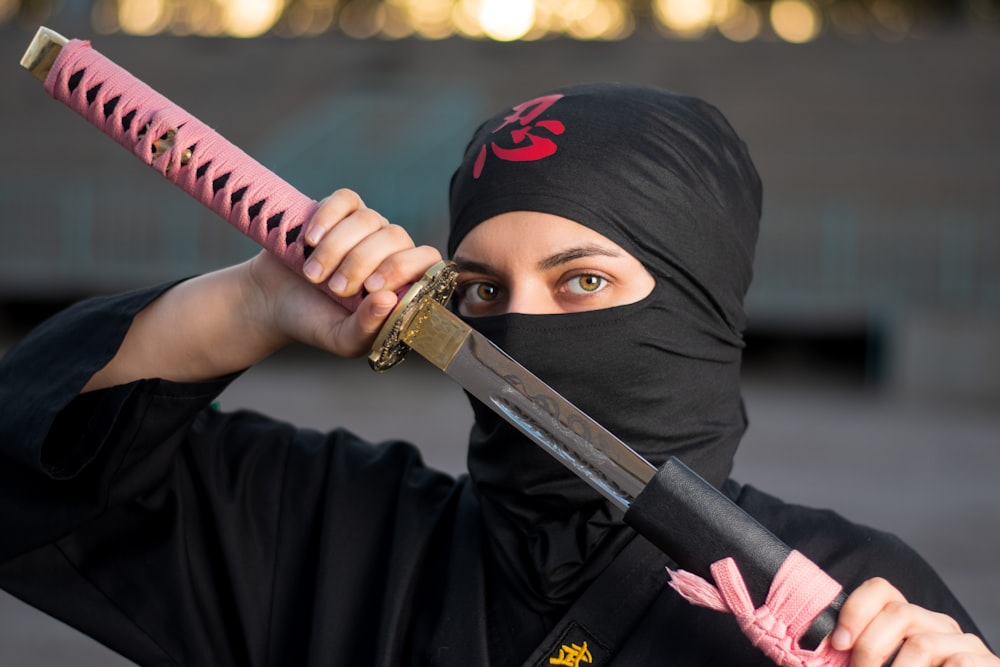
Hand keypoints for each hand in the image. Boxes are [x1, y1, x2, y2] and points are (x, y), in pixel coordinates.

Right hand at [247, 188, 440, 357]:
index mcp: (402, 282)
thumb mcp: (343, 340)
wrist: (272, 302)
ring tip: (313, 275)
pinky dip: (327, 218)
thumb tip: (390, 300)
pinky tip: (310, 241)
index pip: (428, 261)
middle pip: (395, 237)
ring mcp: (367, 228)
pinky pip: (345, 200)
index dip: (405, 269)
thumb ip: (369, 328)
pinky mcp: (339, 211)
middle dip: (361, 263)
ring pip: (368, 220)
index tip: (372, 289)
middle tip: (335, 290)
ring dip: (337, 249)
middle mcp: (391, 251)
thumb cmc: (316, 322)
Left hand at [831, 577, 995, 665]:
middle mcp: (939, 624)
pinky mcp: (986, 663)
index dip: (855, 610)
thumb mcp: (888, 664)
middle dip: (870, 648)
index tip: (839, 643)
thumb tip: (833, 646)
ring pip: (922, 644)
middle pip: (899, 613)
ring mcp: (965, 643)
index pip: (881, 590)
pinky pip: (956, 664)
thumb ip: (864, 652)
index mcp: (912, 620)